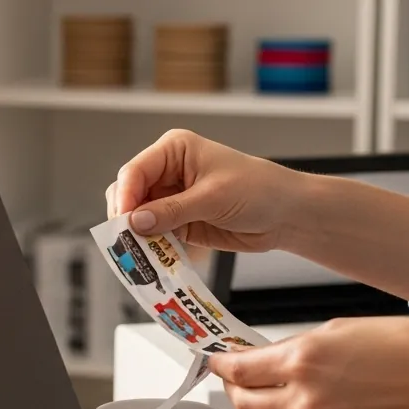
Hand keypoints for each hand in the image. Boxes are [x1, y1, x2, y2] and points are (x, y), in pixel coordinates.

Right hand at [103, 129, 303, 251]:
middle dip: (126, 217)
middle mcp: (166, 172)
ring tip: (139, 252)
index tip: (124, 222)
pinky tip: (151, 257)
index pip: (135, 171)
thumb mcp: (213, 198)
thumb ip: (172, 211)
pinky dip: (148, 246)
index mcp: (173, 150)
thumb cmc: (258, 190)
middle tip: (128, 241)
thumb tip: (135, 223)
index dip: (125, 197)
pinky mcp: (176, 222)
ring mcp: (170, 198)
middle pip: (128, 194)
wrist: (284, 215)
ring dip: (135, 235)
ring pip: (136, 217)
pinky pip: (152, 235)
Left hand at [208, 317, 408, 408]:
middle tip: (235, 378)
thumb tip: (265, 358)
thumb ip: (295, 347)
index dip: (221, 363)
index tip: (216, 358)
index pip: (238, 369)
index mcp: (303, 361)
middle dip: (233, 389)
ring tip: (259, 398)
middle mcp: (306, 400)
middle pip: (243, 403)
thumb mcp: (340, 329)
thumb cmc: (408, 349)